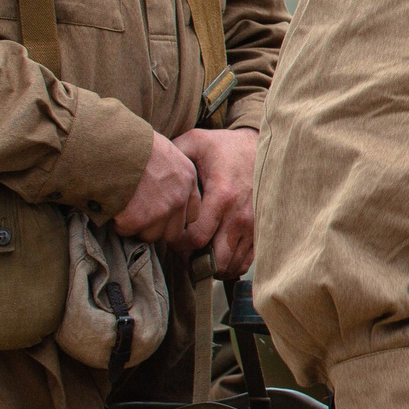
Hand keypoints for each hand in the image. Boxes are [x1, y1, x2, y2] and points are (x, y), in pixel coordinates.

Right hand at [113, 128, 200, 249]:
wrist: (112, 144)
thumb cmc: (132, 142)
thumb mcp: (164, 150)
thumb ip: (170, 173)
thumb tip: (160, 188)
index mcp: (188, 179)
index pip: (192, 213)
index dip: (174, 216)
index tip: (159, 212)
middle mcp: (179, 197)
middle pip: (174, 231)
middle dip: (156, 227)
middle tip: (138, 215)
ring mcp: (160, 210)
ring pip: (152, 236)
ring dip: (137, 228)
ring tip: (124, 210)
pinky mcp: (138, 218)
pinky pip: (127, 232)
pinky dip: (117, 225)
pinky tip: (113, 209)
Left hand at [176, 127, 258, 274]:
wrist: (263, 145)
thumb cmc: (225, 146)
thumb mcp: (195, 142)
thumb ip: (170, 154)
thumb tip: (144, 166)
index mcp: (222, 196)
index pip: (196, 238)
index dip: (178, 246)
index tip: (171, 239)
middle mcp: (241, 215)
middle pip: (216, 258)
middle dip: (196, 262)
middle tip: (183, 254)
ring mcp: (255, 225)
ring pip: (232, 263)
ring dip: (213, 266)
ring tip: (199, 256)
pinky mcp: (262, 230)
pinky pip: (247, 260)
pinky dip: (231, 265)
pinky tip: (218, 256)